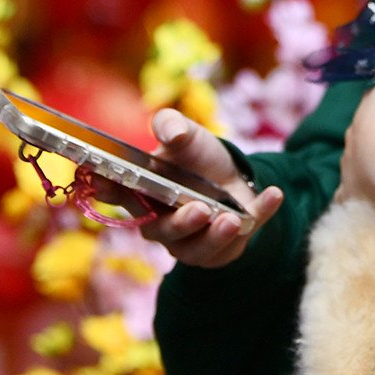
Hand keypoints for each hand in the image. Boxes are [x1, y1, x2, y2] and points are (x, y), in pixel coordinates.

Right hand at [118, 109, 283, 267]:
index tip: (101, 182)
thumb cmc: (196, 156)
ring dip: (215, 236)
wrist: (230, 176)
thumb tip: (174, 132)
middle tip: (199, 210)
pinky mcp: (223, 248)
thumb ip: (172, 125)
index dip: (107, 191)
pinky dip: (259, 215)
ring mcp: (191, 241)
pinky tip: (273, 195)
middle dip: (181, 224)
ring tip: (230, 220)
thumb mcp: (186, 134)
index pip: (117, 194)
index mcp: (143, 193)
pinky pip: (240, 240)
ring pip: (197, 249)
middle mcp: (162, 223)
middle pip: (162, 232)